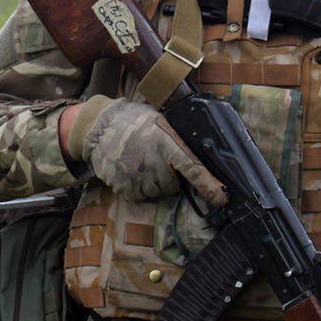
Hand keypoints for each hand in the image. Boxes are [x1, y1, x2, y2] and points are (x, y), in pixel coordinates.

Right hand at [77, 97, 226, 206]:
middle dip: (168, 175)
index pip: (194, 170)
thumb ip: (177, 140)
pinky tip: (129, 169)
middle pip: (173, 185)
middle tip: (154, 158)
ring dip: (152, 181)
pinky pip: (139, 195)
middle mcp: (154, 165)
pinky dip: (136, 186)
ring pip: (156, 191)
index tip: (222, 199)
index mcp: (167, 145)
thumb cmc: (133, 121)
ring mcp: (138, 179)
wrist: (99, 127)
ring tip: (139, 161)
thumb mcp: (160, 122)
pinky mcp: (124, 188)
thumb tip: (199, 154)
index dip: (209, 186)